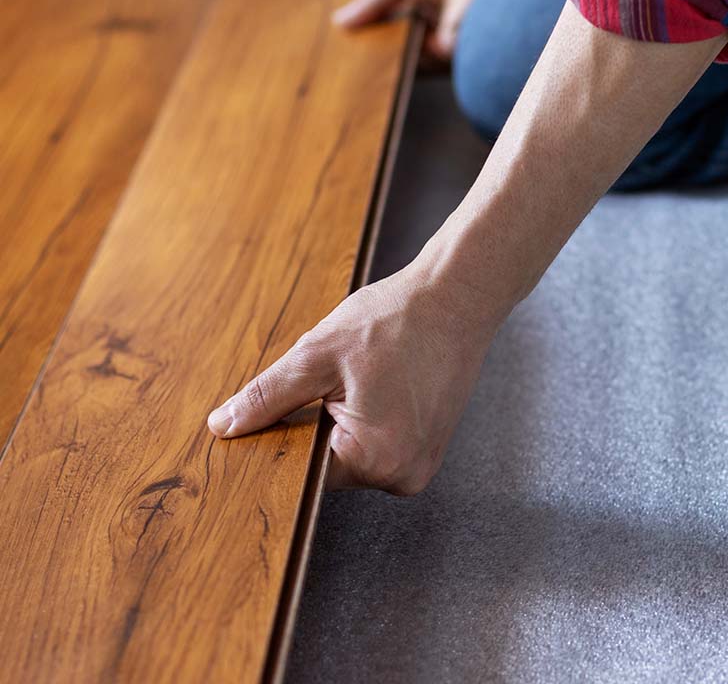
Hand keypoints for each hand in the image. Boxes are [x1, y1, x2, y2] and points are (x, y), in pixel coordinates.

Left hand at [206, 264, 501, 494]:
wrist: (458, 297)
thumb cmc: (396, 320)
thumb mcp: (317, 354)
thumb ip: (266, 397)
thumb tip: (223, 427)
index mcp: (375, 459)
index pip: (303, 472)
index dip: (282, 439)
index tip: (276, 410)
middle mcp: (403, 475)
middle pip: (330, 466)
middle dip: (315, 426)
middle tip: (330, 379)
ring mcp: (420, 465)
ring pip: (353, 454)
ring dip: (342, 421)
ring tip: (361, 377)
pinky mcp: (428, 450)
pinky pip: (379, 446)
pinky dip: (367, 419)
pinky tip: (378, 383)